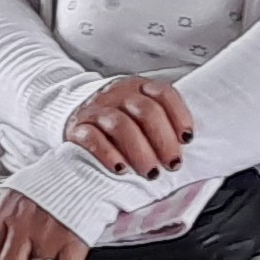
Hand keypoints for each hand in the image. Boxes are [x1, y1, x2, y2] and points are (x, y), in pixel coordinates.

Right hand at [67, 74, 193, 176]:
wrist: (71, 112)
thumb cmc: (116, 121)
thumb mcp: (137, 113)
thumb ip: (159, 123)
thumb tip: (185, 148)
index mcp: (138, 87)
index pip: (163, 93)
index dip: (179, 115)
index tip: (188, 139)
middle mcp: (118, 94)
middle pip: (146, 111)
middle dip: (163, 140)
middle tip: (172, 164)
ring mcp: (96, 110)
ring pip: (120, 125)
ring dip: (140, 151)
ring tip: (150, 172)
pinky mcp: (77, 127)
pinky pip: (92, 138)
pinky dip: (108, 154)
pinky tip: (120, 168)